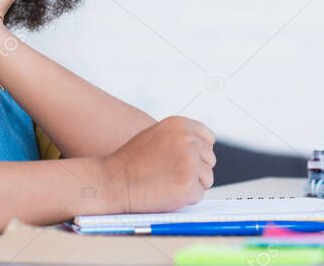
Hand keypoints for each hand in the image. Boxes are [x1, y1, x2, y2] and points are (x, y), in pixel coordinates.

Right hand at [100, 116, 216, 213]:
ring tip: (167, 183)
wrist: (113, 182)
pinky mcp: (188, 185)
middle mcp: (188, 140)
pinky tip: (167, 193)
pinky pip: (199, 195)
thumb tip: (200, 146)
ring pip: (207, 178)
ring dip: (191, 184)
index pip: (208, 139)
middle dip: (195, 170)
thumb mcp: (155, 135)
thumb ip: (178, 136)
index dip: (198, 153)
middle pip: (209, 160)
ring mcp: (190, 162)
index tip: (184, 161)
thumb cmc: (131, 161)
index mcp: (181, 124)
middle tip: (171, 175)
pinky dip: (186, 198)